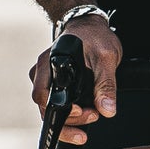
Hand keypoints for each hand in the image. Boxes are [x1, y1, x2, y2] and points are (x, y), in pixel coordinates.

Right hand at [29, 15, 121, 145]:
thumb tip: (107, 109)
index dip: (59, 109)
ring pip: (51, 111)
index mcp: (48, 64)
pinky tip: (87, 115)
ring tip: (94, 116)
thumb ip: (106, 85)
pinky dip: (72, 116)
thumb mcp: (106, 58)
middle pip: (45, 108)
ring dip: (72, 121)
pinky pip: (58, 106)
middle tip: (94, 116)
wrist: (90, 27)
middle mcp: (42, 74)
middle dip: (69, 121)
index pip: (42, 95)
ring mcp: (47, 82)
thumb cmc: (94, 37)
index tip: (81, 110)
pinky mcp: (55, 87)